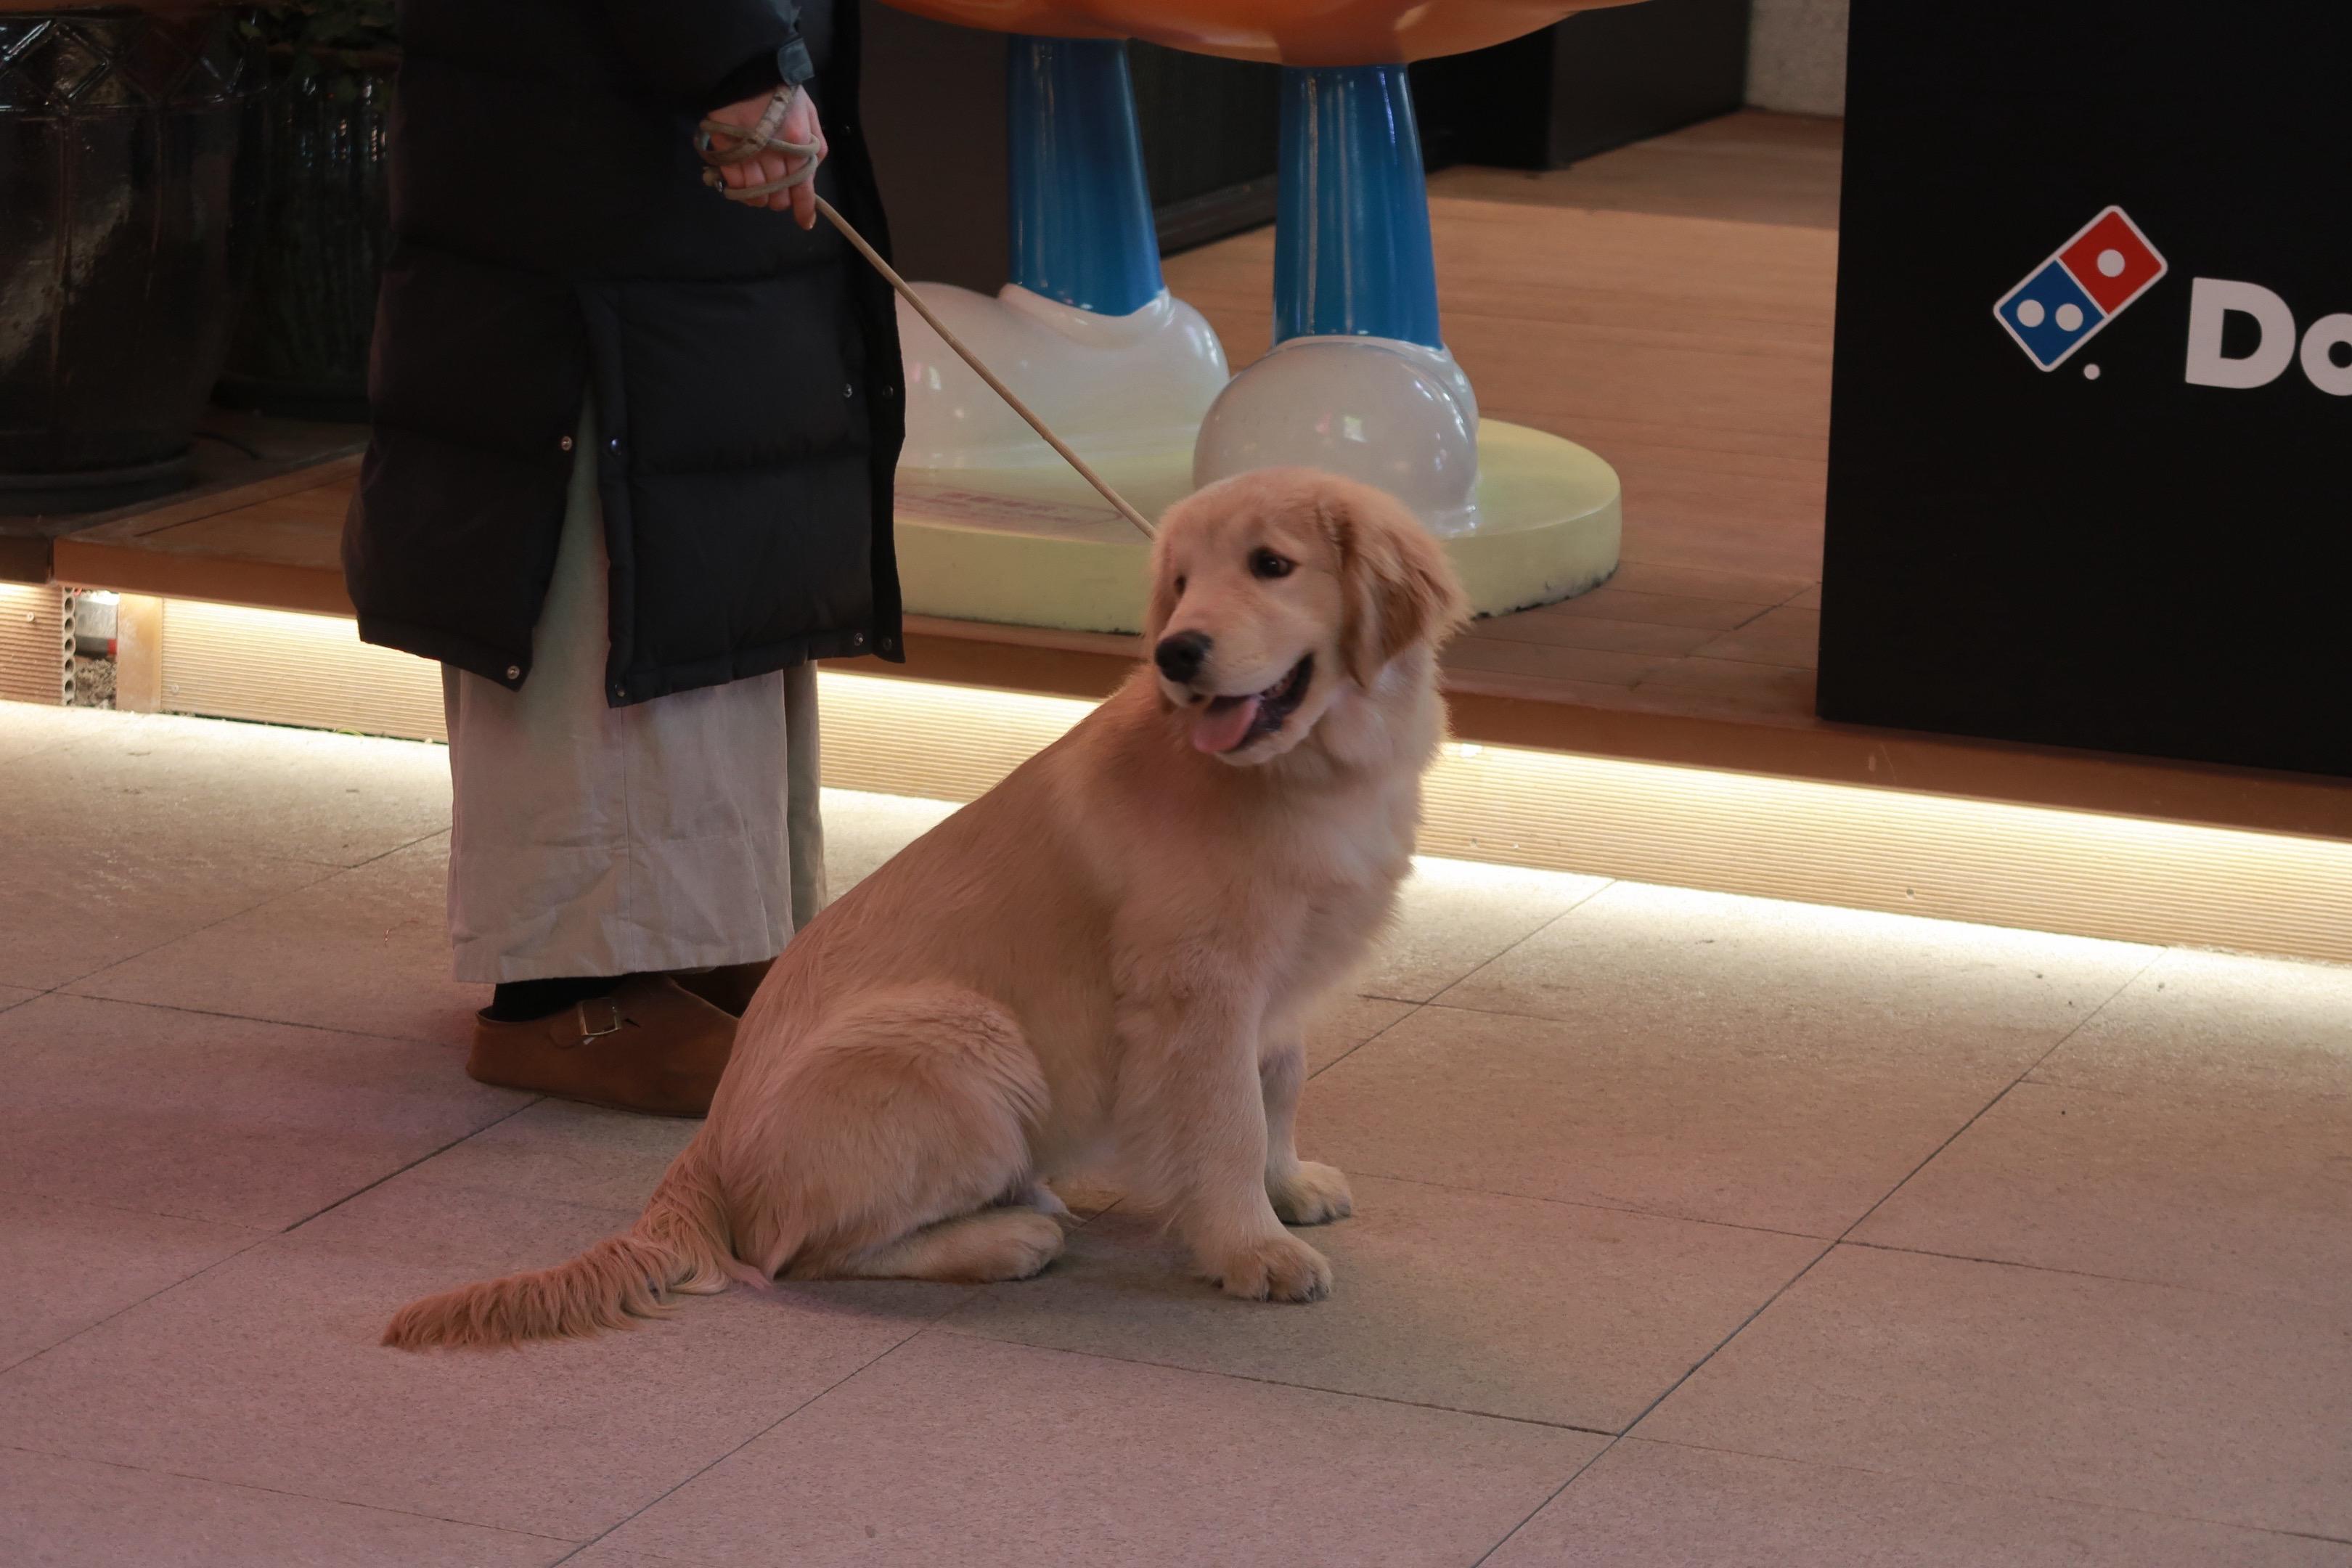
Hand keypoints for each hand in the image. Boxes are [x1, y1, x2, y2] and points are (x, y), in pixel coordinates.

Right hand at [702, 85, 826, 227]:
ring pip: (756, 194)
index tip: (805, 222)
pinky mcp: (725, 150)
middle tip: (778, 190)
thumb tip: (812, 176)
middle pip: (779, 196)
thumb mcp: (808, 114)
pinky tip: (744, 183)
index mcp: (797, 141)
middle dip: (781, 199)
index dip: (804, 209)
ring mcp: (747, 152)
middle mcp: (773, 151)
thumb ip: (815, 145)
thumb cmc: (781, 91)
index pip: (803, 186)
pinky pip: (735, 185)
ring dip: (760, 196)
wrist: (743, 69)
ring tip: (760, 184)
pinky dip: (741, 190)